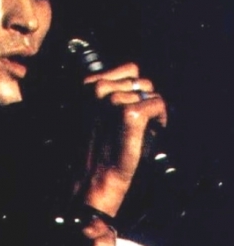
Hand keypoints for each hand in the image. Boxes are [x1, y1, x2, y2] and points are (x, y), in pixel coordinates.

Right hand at [82, 63, 166, 215]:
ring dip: (151, 108)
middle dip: (144, 98)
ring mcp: (112, 101)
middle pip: (140, 79)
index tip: (133, 105)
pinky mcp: (128, 114)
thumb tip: (137, 80)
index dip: (136, 87)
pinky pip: (157, 103)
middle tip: (140, 118)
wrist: (94, 176)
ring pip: (148, 91)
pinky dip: (160, 116)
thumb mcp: (95, 111)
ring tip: (143, 125)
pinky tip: (153, 129)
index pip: (128, 69)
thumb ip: (110, 91)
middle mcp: (97, 89)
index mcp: (86, 86)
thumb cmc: (95, 147)